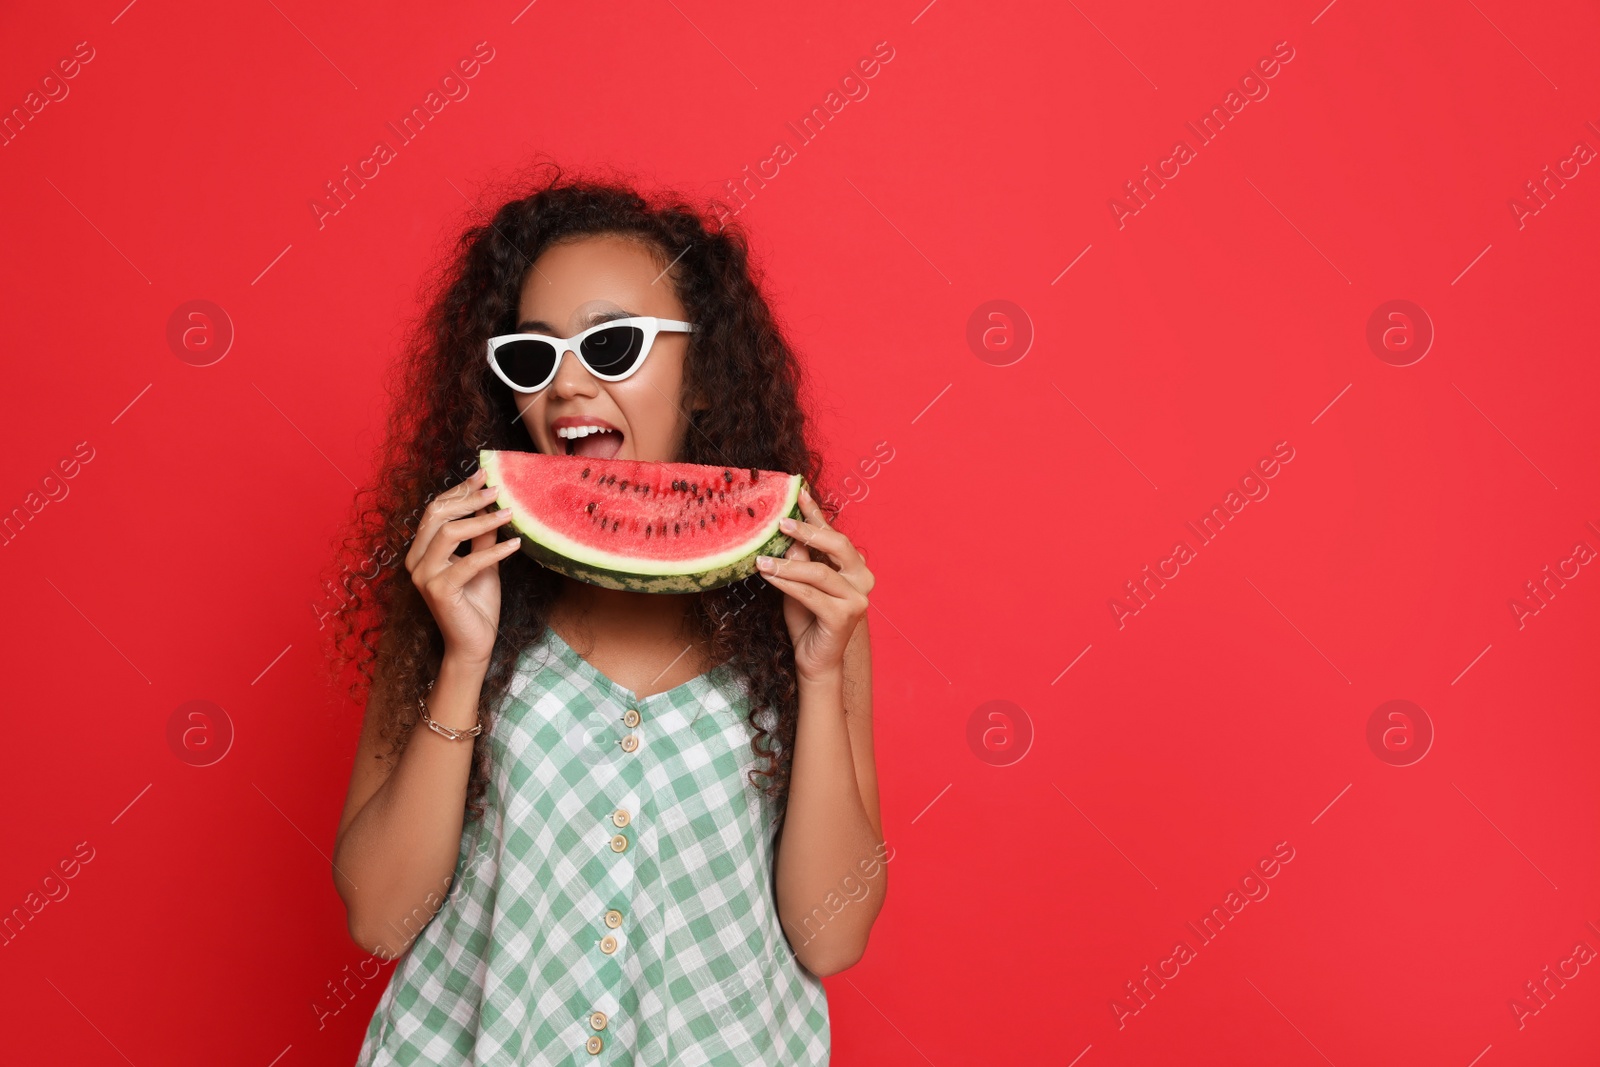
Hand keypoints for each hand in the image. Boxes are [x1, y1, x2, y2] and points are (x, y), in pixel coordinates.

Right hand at [402, 467, 522, 664]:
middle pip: (437, 516)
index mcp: (421, 551)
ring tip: (509, 512)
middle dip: (468, 498)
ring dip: (482, 520)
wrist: (474, 644)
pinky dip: (494, 551)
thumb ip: (483, 535)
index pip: (435, 511)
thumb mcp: (483, 562)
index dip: (459, 491)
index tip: (483, 475)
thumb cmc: (477, 604)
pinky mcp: (439, 591)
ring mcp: (424, 576)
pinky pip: (469, 562)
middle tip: (496, 488)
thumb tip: (493, 504)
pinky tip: (516, 544)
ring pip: (449, 533)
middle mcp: (416, 561)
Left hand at [756, 485, 873, 682]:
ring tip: (762, 559)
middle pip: (837, 546)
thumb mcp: (798, 583)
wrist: (815, 660)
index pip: (834, 535)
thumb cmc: (807, 619)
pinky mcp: (845, 616)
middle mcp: (861, 579)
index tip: (799, 492)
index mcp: (853, 567)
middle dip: (808, 531)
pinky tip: (768, 576)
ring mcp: (857, 598)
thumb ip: (798, 560)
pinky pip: (810, 594)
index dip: (817, 514)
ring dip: (788, 564)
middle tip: (781, 522)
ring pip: (819, 572)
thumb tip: (788, 537)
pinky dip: (786, 584)